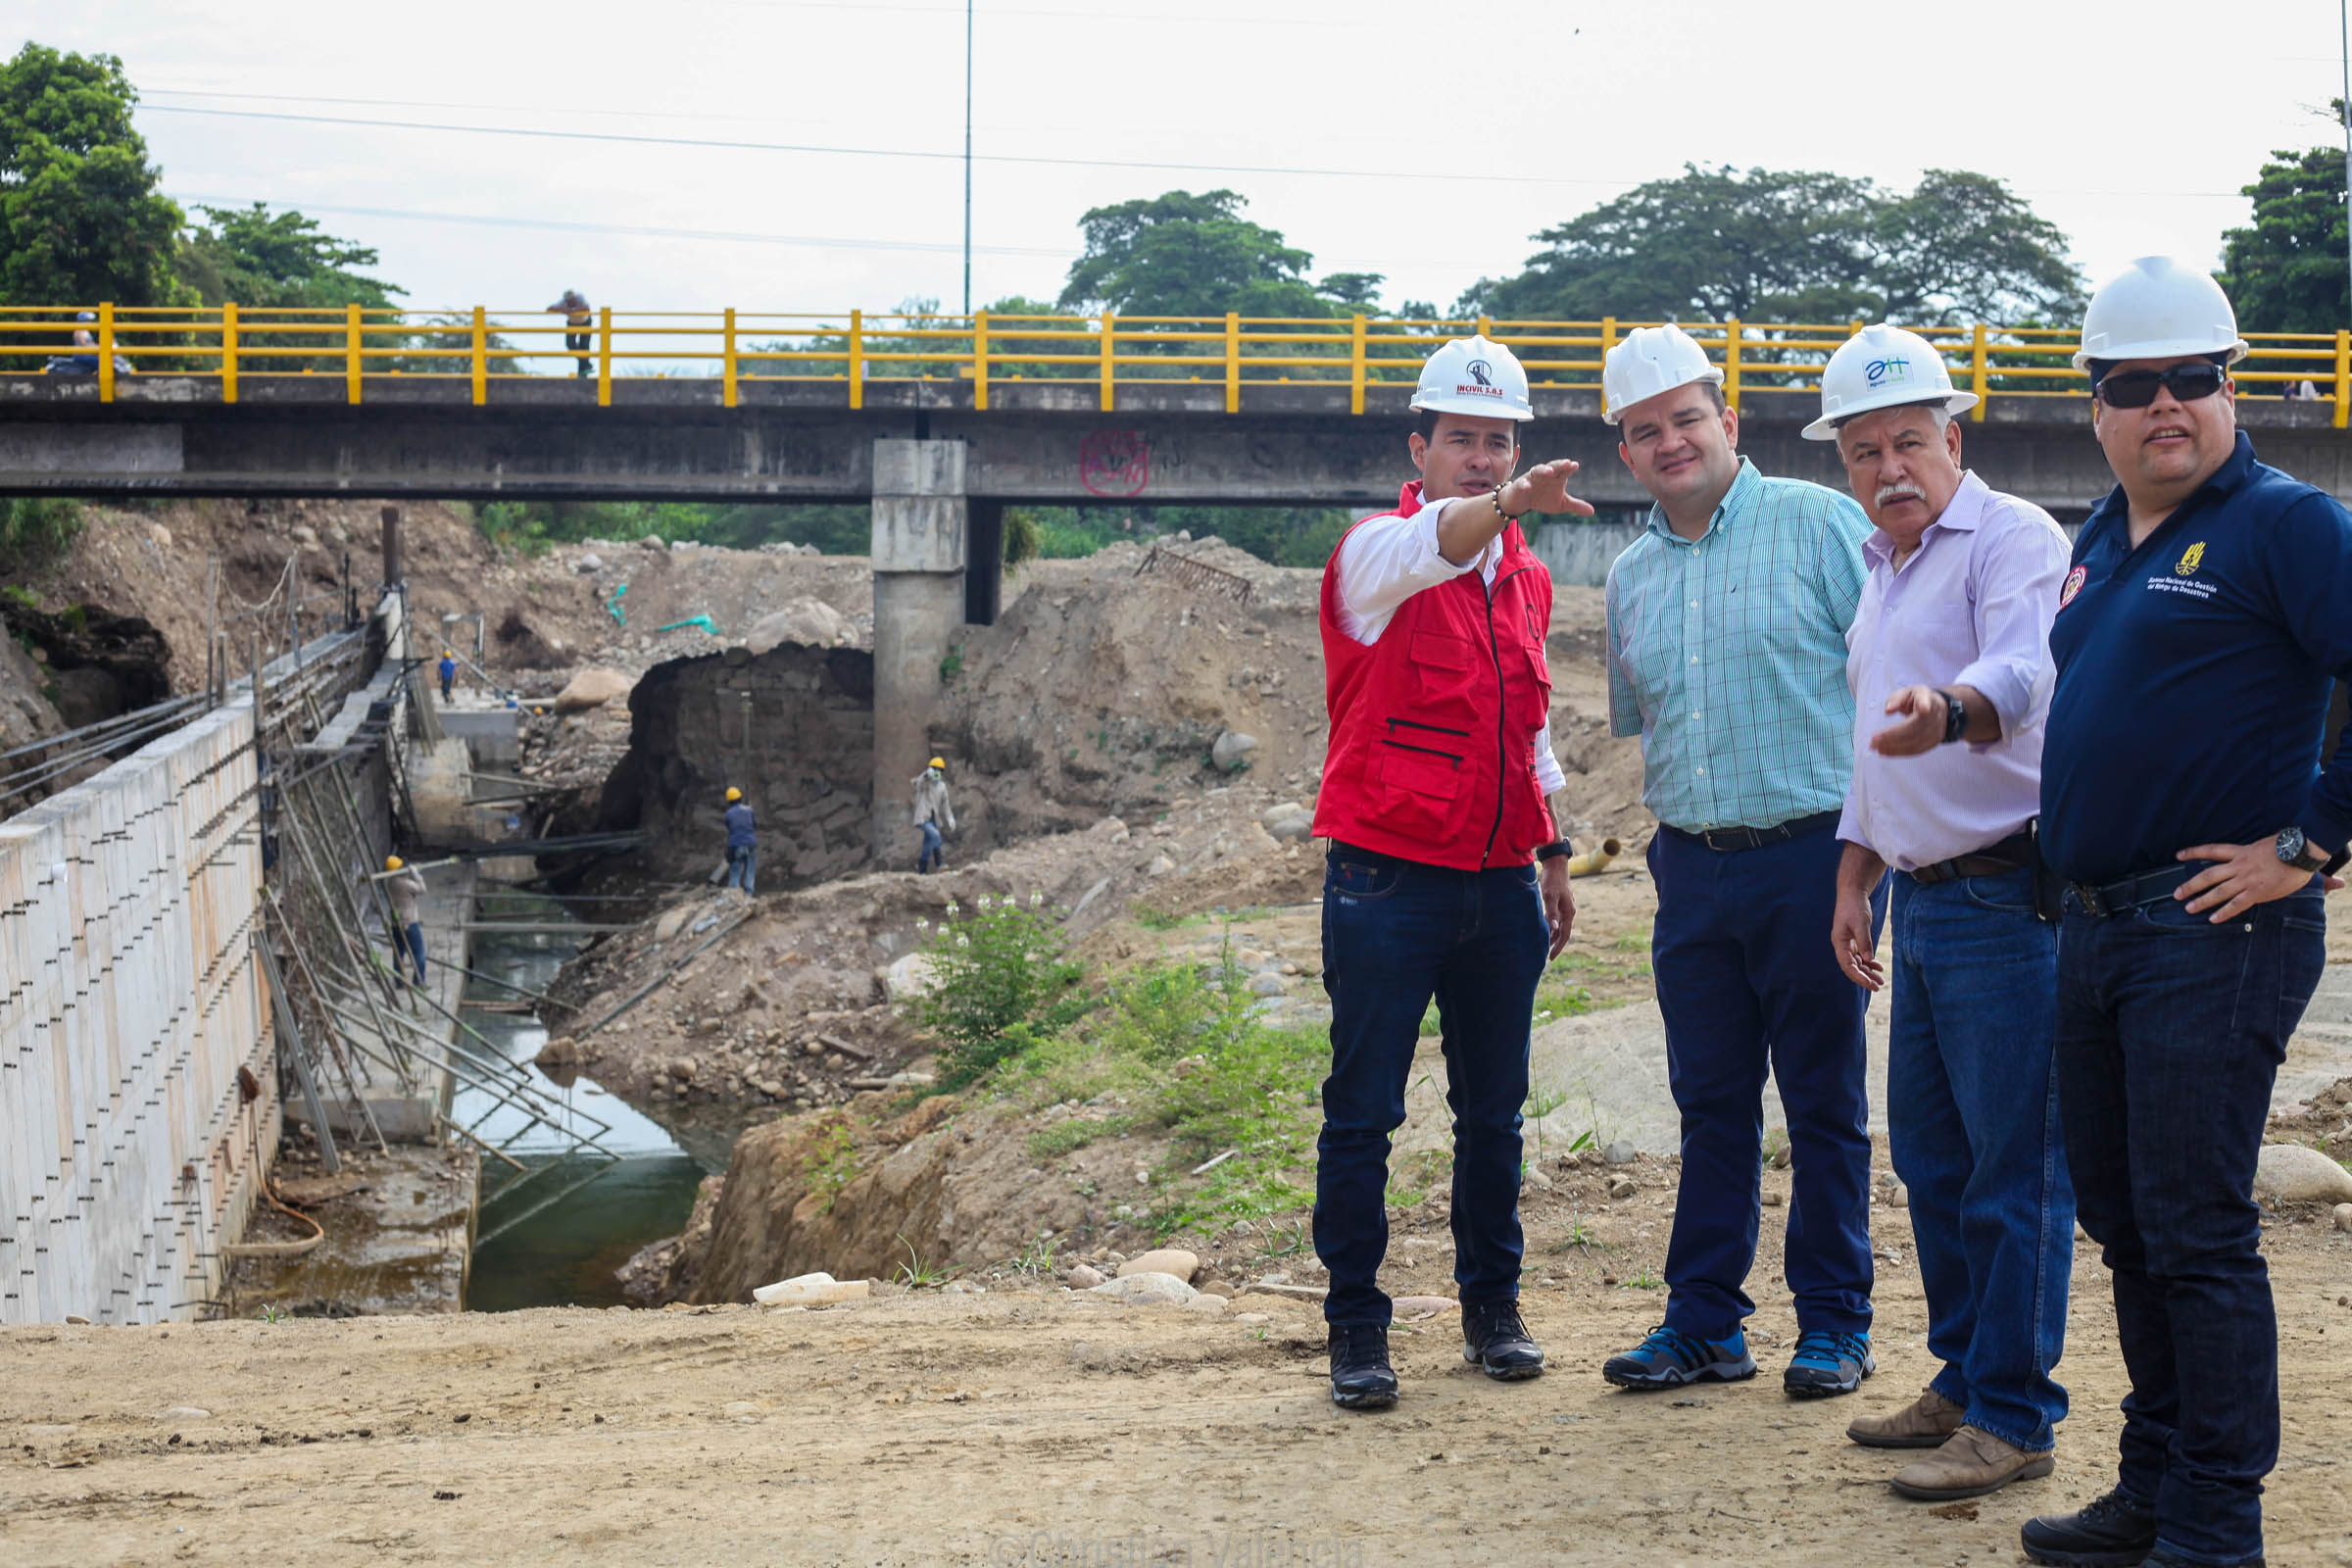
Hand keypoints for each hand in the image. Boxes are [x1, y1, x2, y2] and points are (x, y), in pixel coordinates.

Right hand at [1506, 459, 1596, 518]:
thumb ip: (1576, 506)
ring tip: (1550, 471)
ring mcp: (1532, 478)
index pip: (1564, 470)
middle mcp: (1545, 475)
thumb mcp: (1561, 504)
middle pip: (1553, 466)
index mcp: (1556, 477)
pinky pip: (1522, 483)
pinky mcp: (1520, 485)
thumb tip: (1592, 512)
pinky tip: (1527, 487)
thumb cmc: (1542, 499)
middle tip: (1567, 463)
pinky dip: (1524, 484)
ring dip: (1544, 470)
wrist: (1522, 503)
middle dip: (1559, 464)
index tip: (1575, 465)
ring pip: (1538, 470)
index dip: (1569, 467)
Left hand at [1541, 856, 1575, 957]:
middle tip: (1545, 954)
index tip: (1551, 957)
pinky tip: (1543, 928)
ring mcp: (1565, 907)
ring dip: (1552, 935)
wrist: (1556, 865)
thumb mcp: (1550, 896)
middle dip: (1555, 943)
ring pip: (1559, 925)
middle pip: (1563, 932)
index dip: (1558, 947)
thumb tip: (1553, 928)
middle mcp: (1569, 911)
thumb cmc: (1553, 880)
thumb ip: (1552, 913)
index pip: (1565, 935)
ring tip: (1542, 944)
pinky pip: (1556, 918)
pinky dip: (1550, 925)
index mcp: (1569, 912)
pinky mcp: (1559, 902)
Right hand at [1831, 888, 1882, 990]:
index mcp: (1839, 942)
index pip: (1847, 965)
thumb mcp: (1861, 924)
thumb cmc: (1854, 907)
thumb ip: (1864, 942)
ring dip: (1868, 971)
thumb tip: (1868, 960)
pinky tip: (1879, 967)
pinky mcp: (1854, 940)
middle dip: (1864, 977)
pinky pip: (1861, 955)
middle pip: (1852, 967)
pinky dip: (1870, 962)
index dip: (1859, 977)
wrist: (1853, 893)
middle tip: (1878, 986)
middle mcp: (1842, 945)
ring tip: (1881, 980)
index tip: (1870, 984)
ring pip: (1857, 963)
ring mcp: (1848, 943)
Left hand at [1870, 685, 1947, 756]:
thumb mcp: (1906, 692)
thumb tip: (1888, 710)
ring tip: (1877, 747)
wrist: (1934, 708)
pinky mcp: (1934, 741)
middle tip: (1874, 740)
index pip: (1927, 701)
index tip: (1923, 709)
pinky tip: (1886, 751)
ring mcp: (1937, 729)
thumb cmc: (1916, 699)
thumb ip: (1896, 699)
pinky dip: (1900, 752)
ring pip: (1916, 742)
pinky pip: (1916, 750)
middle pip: (1915, 727)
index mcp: (1927, 698)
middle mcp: (1935, 714)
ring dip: (1894, 747)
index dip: (1925, 705)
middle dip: (1893, 736)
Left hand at [2176, 840, 2334, 921]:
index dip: (2193, 852)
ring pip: (2218, 892)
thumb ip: (2252, 853)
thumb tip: (2249, 856)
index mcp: (2240, 851)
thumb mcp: (2263, 844)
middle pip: (2208, 875)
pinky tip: (2213, 919)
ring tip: (2189, 908)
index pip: (2211, 850)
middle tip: (2177, 893)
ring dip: (2202, 901)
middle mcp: (2239, 866)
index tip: (2179, 855)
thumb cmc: (2288, 847)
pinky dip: (2224, 913)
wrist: (2301, 852)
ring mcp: (2246, 880)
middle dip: (2190, 885)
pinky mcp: (2257, 892)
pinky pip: (2236, 905)